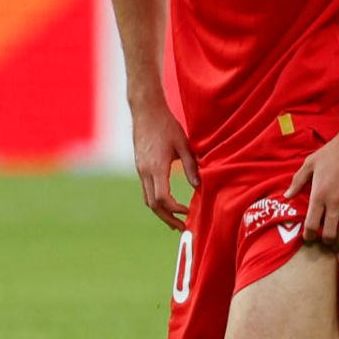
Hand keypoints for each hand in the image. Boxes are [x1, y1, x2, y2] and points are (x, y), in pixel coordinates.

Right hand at [131, 101, 200, 231]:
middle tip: (181, 228)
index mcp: (156, 167)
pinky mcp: (140, 166)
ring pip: (147, 199)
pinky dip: (156, 201)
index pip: (162, 198)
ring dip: (161, 212)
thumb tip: (199, 186)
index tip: (188, 211)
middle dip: (167, 219)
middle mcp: (145, 171)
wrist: (145, 111)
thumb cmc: (166, 125)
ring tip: (174, 221)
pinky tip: (167, 203)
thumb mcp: (183, 145)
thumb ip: (191, 166)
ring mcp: (140, 170)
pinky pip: (146, 190)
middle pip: (152, 205)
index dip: (175, 209)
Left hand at [285, 131, 338, 248]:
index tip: (308, 238)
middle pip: (329, 234)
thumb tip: (287, 196)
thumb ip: (297, 181)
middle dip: (325, 242)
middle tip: (323, 242)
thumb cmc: (332, 153)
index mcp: (319, 195)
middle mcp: (334, 203)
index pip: (311, 224)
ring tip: (337, 241)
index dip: (308, 236)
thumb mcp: (310, 163)